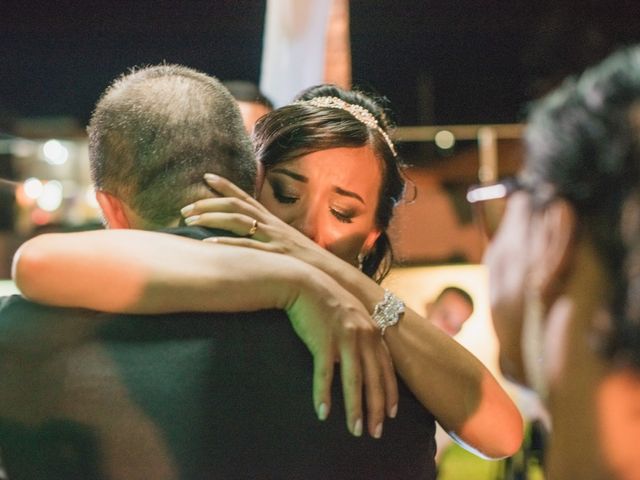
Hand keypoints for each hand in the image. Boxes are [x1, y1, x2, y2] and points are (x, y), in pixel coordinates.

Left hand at [181, 174, 326, 266]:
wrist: (328, 274)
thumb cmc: (304, 260)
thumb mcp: (285, 241)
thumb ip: (267, 235)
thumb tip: (249, 234)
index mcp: (271, 219)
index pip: (245, 197)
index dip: (225, 186)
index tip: (206, 177)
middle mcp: (270, 224)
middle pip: (235, 205)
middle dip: (208, 203)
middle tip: (185, 208)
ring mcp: (271, 238)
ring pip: (237, 221)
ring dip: (210, 218)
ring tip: (189, 219)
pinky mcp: (272, 254)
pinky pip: (245, 247)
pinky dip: (224, 244)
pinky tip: (206, 244)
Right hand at [288, 277, 398, 437]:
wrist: (303, 282)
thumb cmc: (325, 299)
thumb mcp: (352, 313)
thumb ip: (363, 331)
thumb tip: (367, 353)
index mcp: (372, 330)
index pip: (387, 368)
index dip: (390, 393)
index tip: (392, 414)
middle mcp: (363, 335)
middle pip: (374, 379)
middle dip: (377, 409)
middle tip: (376, 433)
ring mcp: (344, 338)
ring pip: (353, 381)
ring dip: (355, 409)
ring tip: (355, 431)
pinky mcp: (322, 341)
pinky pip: (325, 374)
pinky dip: (324, 394)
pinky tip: (323, 413)